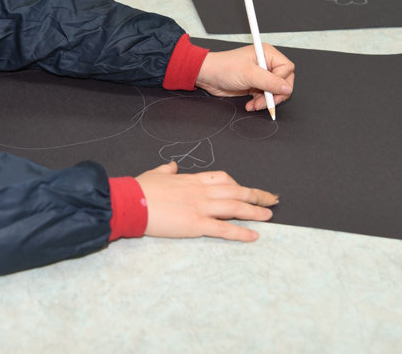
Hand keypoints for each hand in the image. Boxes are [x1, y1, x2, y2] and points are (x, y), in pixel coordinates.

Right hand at [136, 162, 278, 240]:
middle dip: (256, 195)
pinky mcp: (195, 224)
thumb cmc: (139, 189)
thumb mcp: (155, 174)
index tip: (246, 190)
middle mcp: (200, 191)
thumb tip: (173, 165)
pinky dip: (241, 232)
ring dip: (255, 211)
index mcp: (191, 180)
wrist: (130, 202)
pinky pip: (223, 229)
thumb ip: (167, 170)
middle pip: (236, 191)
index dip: (238, 185)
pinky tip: (254, 235)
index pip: (222, 179)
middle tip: (272, 199)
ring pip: (235, 207)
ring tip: (269, 215)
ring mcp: (200, 207)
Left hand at [195, 45, 294, 112]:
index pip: (287, 69)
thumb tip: (287, 88)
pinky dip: (260, 103)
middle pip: (283, 82)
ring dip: (266, 101)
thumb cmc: (224, 68)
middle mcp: (266, 63)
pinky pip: (265, 96)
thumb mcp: (249, 74)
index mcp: (267, 54)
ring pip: (275, 92)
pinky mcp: (255, 85)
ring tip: (254, 105)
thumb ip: (270, 82)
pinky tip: (251, 105)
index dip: (281, 81)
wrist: (207, 76)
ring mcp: (261, 75)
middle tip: (266, 103)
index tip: (272, 90)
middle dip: (275, 95)